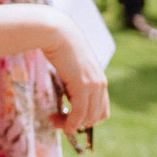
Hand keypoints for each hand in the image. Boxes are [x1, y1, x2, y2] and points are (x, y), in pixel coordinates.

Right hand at [40, 8, 110, 133]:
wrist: (57, 32)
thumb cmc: (58, 43)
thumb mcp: (69, 63)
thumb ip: (72, 76)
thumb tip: (63, 86)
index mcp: (99, 79)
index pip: (101, 108)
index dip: (86, 117)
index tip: (68, 116)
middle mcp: (100, 84)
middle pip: (97, 116)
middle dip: (79, 124)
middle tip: (59, 122)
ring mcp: (94, 85)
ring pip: (89, 117)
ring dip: (72, 124)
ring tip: (55, 122)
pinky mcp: (83, 86)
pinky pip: (80, 113)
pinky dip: (71, 122)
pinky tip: (61, 124)